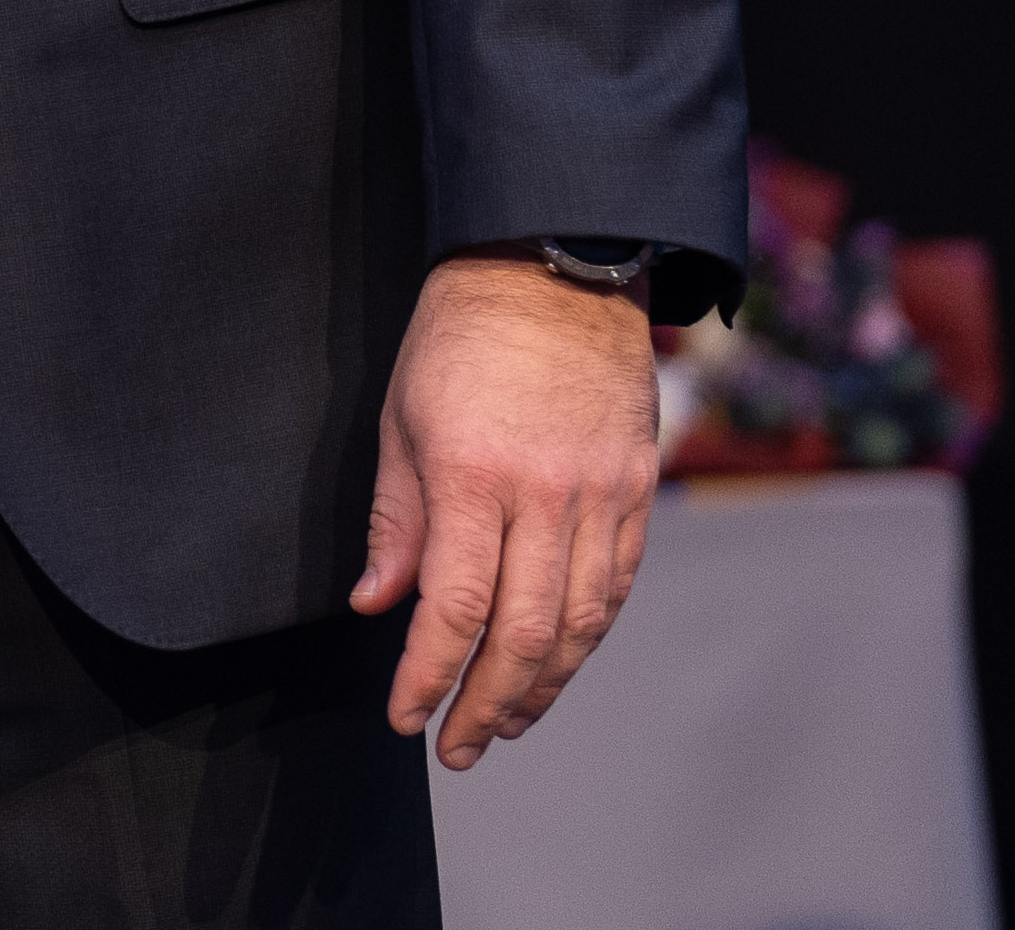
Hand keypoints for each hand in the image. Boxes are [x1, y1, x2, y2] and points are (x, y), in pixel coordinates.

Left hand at [350, 245, 661, 764]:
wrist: (551, 269)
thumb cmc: (458, 339)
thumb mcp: (401, 419)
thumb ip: (397, 522)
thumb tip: (379, 605)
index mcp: (473, 475)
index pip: (455, 608)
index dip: (429, 676)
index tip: (406, 718)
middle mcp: (545, 495)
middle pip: (526, 635)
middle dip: (486, 704)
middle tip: (456, 747)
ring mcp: (600, 496)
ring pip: (580, 625)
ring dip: (542, 688)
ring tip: (502, 721)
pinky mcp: (635, 491)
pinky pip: (614, 587)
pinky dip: (585, 639)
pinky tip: (555, 665)